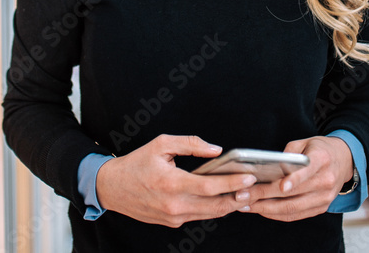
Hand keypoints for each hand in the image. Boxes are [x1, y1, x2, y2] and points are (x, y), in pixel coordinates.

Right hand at [95, 134, 257, 227]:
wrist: (112, 188)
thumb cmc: (136, 164)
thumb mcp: (161, 145)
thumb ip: (190, 144)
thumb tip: (216, 150)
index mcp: (172, 184)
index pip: (210, 186)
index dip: (233, 183)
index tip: (250, 177)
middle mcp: (174, 205)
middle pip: (216, 206)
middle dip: (239, 198)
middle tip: (256, 189)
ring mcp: (174, 217)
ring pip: (210, 214)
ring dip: (229, 205)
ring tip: (246, 194)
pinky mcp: (172, 223)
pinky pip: (199, 216)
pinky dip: (213, 208)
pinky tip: (224, 199)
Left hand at [233, 136, 352, 221]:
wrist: (344, 161)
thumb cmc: (320, 149)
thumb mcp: (305, 142)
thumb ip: (288, 153)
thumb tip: (267, 166)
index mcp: (322, 160)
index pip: (308, 171)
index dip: (294, 180)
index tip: (280, 186)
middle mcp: (326, 181)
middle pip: (293, 194)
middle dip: (264, 195)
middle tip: (243, 194)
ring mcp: (325, 198)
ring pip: (292, 208)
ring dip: (266, 209)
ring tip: (245, 204)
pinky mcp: (321, 208)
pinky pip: (296, 215)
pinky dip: (276, 214)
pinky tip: (260, 209)